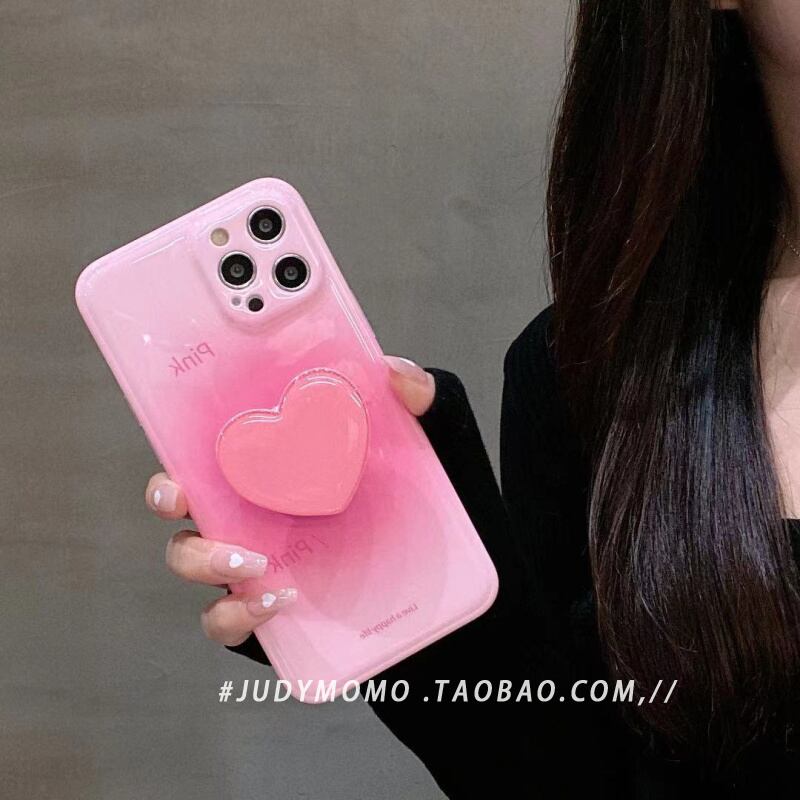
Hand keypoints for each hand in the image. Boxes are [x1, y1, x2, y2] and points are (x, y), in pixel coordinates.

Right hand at [145, 355, 434, 646]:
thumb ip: (425, 401)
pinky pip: (228, 620)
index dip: (188, 440)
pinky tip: (278, 600)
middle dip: (169, 496)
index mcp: (285, 462)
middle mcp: (261, 509)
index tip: (179, 443)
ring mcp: (262, 562)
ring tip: (253, 562)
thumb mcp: (441, 445)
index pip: (220, 444)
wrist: (460, 583)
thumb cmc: (439, 508)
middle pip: (190, 501)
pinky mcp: (272, 613)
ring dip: (204, 560)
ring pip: (195, 559)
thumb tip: (392, 370)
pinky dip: (237, 614)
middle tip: (184, 499)